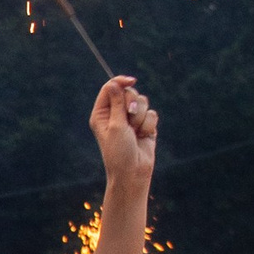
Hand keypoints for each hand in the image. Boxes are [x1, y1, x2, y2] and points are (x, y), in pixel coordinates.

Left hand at [89, 77, 157, 195]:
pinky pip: (152, 114)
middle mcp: (115, 114)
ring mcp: (130, 119)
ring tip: (136, 132)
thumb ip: (117, 103)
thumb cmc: (119, 152)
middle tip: (129, 119)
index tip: (131, 82)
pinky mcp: (144, 125)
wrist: (132, 172)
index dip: (121, 82)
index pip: (110, 88)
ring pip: (142, 102)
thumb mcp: (116, 125)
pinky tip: (143, 136)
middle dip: (133, 104)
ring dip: (141, 117)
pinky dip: (149, 125)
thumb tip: (114, 83)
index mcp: (102, 113)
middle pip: (129, 92)